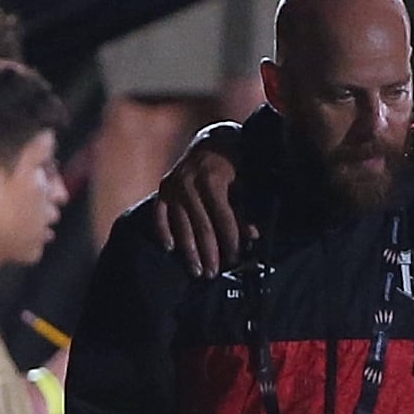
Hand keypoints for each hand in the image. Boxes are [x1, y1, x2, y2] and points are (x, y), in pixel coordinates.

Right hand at [148, 130, 247, 277]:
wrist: (213, 139)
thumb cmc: (236, 164)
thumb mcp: (246, 182)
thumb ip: (246, 209)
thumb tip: (253, 236)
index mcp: (212, 178)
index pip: (223, 217)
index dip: (230, 240)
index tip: (235, 259)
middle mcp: (189, 182)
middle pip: (200, 225)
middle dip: (208, 252)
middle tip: (213, 274)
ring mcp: (173, 185)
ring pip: (180, 225)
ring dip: (188, 250)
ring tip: (197, 271)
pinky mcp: (163, 188)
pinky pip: (159, 214)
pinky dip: (164, 231)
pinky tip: (169, 249)